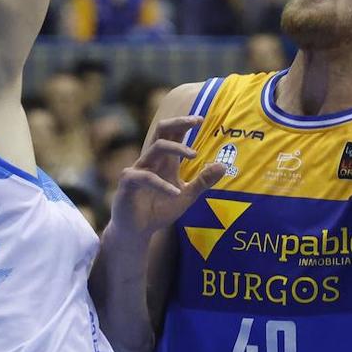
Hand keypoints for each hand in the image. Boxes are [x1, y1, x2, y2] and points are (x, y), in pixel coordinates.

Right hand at [110, 116, 226, 238]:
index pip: (173, 135)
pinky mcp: (128, 183)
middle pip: (161, 131)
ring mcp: (138, 169)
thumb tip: (223, 166)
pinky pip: (146, 177)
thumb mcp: (187, 196)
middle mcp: (151, 161)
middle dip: (178, 123)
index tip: (201, 119)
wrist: (136, 231)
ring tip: (195, 155)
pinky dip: (162, 185)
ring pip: (156, 148)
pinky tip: (175, 193)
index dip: (184, 124)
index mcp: (164, 161)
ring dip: (177, 148)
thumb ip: (202, 182)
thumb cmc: (158, 210)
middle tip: (196, 122)